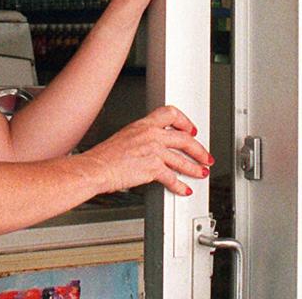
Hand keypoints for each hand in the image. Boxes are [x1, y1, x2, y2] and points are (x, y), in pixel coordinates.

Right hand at [80, 105, 211, 195]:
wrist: (96, 168)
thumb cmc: (104, 157)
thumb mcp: (125, 137)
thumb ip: (142, 138)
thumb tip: (153, 145)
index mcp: (143, 124)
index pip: (171, 113)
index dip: (185, 121)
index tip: (191, 130)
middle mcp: (151, 135)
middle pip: (184, 138)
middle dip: (199, 149)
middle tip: (205, 156)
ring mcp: (153, 150)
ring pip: (182, 159)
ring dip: (195, 168)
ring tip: (201, 172)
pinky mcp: (152, 167)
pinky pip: (172, 177)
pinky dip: (180, 185)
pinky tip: (184, 188)